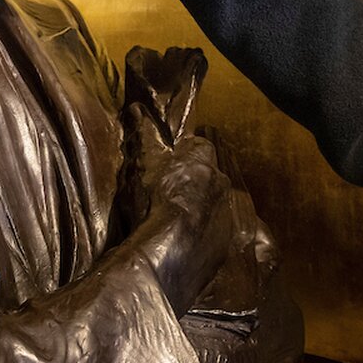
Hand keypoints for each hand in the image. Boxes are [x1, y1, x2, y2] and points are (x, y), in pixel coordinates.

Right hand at [122, 104, 233, 313]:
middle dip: (193, 184)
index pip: (198, 147)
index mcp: (204, 159)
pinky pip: (212, 236)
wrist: (168, 255)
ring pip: (213, 206)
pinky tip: (181, 246)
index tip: (167, 167)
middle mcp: (222, 183)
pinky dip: (201, 238)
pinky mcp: (223, 246)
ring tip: (173, 225)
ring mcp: (225, 216)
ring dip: (199, 212)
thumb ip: (145, 134)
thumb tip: (137, 107)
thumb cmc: (154, 201)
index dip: (182, 156)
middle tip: (168, 197)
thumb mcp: (145, 162)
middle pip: (208, 177)